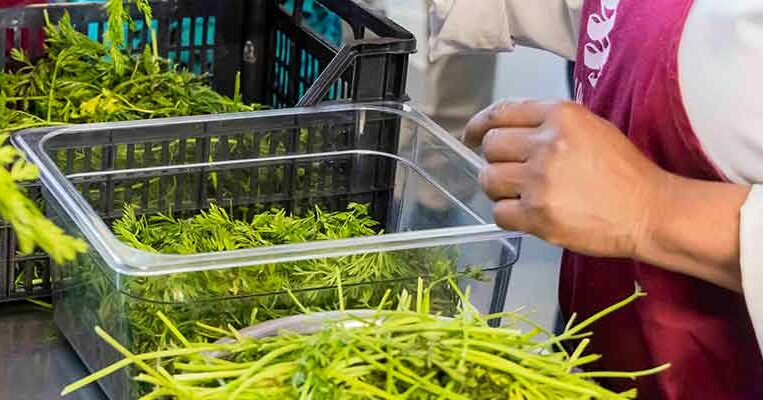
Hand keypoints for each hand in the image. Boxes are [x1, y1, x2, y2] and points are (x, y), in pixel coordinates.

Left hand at [465, 100, 669, 258]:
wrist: (649, 210)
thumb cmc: (624, 172)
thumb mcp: (591, 128)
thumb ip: (549, 124)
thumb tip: (507, 132)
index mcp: (560, 115)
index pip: (501, 112)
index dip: (479, 125)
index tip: (471, 136)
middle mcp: (546, 143)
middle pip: (491, 146)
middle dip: (497, 161)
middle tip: (514, 173)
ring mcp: (540, 180)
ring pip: (489, 179)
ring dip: (500, 189)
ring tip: (525, 195)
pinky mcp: (537, 215)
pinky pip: (499, 213)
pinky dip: (509, 215)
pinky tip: (529, 214)